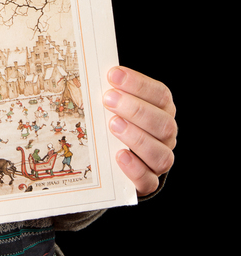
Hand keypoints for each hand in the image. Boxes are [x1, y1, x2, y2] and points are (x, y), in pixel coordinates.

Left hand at [104, 66, 176, 195]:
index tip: (113, 75)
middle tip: (108, 99)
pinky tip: (119, 156)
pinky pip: (149, 181)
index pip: (160, 95)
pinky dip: (135, 169)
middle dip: (136, 109)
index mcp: (161, 110)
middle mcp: (166, 136)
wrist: (117, 157)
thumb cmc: (116, 119)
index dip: (139, 84)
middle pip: (164, 124)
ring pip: (161, 154)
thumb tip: (90, 73)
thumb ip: (111, 92)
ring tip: (113, 125)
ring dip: (136, 138)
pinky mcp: (148, 182)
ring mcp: (159, 160)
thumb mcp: (114, 104)